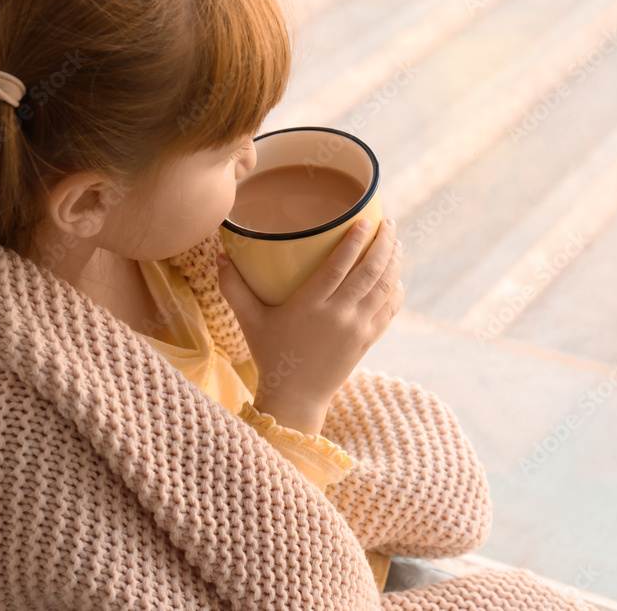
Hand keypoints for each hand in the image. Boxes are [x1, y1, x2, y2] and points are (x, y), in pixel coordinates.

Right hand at [216, 218, 404, 430]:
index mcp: (310, 306)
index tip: (365, 220)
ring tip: (397, 242)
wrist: (295, 397)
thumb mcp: (249, 321)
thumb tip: (219, 255)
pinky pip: (388, 310)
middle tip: (390, 223)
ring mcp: (356, 329)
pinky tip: (397, 277)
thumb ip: (234, 288)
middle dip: (384, 244)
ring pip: (384, 288)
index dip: (354, 242)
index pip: (339, 267)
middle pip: (370, 272)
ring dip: (394, 263)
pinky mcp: (367, 341)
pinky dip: (396, 291)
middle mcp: (338, 316)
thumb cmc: (270, 354)